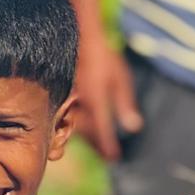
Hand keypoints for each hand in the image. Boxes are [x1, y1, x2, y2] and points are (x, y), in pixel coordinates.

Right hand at [71, 35, 140, 161]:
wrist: (78, 36)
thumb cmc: (103, 57)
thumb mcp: (119, 79)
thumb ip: (125, 104)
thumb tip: (135, 128)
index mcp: (95, 99)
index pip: (102, 130)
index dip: (107, 146)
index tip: (114, 159)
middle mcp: (79, 102)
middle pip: (87, 132)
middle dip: (97, 144)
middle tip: (109, 155)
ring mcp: (67, 99)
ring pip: (74, 125)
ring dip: (87, 136)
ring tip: (98, 143)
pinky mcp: (59, 95)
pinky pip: (65, 116)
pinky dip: (74, 124)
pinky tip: (81, 127)